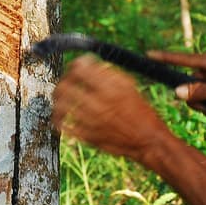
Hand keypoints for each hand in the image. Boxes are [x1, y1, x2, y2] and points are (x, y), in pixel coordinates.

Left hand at [51, 55, 170, 159]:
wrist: (148, 140)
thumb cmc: (141, 112)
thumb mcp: (129, 87)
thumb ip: (109, 74)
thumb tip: (90, 64)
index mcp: (110, 88)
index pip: (80, 70)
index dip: (75, 64)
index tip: (75, 66)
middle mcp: (99, 104)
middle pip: (65, 87)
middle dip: (62, 81)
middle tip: (64, 82)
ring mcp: (91, 122)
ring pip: (61, 106)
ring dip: (57, 101)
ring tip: (59, 99)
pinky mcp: (88, 137)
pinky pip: (65, 127)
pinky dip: (59, 121)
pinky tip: (61, 118)